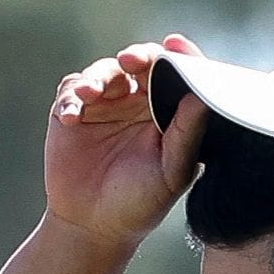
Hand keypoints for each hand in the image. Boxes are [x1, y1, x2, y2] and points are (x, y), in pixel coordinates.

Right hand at [45, 43, 206, 249]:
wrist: (92, 227)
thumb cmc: (139, 204)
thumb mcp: (170, 173)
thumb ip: (187, 136)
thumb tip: (202, 98)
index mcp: (167, 112)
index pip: (176, 75)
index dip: (178, 56)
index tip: (175, 45)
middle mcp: (138, 101)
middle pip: (142, 62)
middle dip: (138, 56)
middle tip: (131, 61)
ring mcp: (105, 103)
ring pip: (105, 72)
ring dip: (97, 78)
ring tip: (89, 94)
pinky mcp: (73, 110)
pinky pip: (72, 90)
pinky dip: (72, 99)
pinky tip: (71, 118)